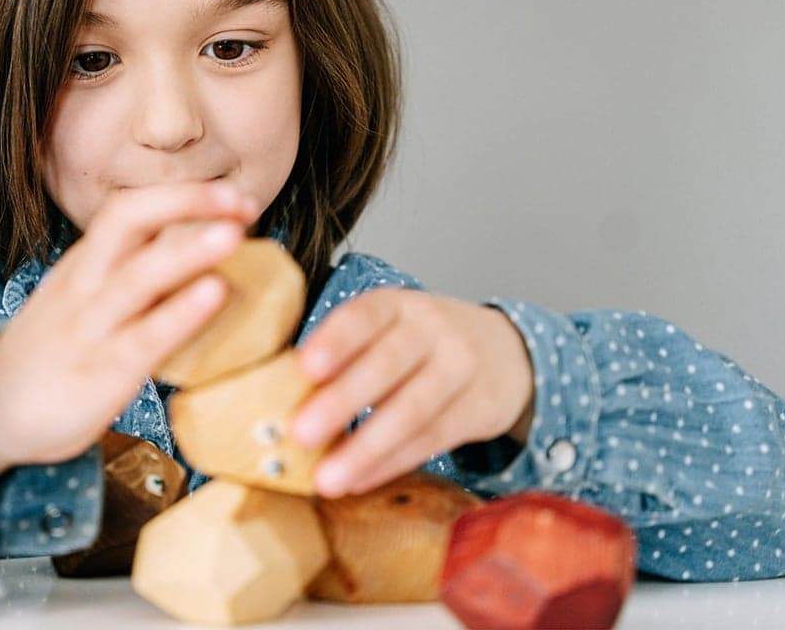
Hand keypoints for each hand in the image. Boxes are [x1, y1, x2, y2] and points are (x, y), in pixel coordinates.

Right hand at [0, 181, 258, 497]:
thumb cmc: (54, 353)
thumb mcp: (83, 301)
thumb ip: (129, 276)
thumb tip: (197, 252)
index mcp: (83, 264)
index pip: (127, 210)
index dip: (180, 195)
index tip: (231, 194)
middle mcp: (85, 284)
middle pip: (128, 221)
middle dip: (187, 202)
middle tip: (242, 200)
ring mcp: (90, 327)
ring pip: (137, 275)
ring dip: (188, 250)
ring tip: (234, 234)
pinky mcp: (99, 373)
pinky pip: (143, 337)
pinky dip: (181, 312)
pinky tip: (215, 294)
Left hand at [291, 288, 534, 496]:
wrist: (505, 352)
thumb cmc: (421, 343)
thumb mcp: (390, 327)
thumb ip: (347, 351)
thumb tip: (279, 395)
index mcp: (399, 304)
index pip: (366, 315)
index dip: (336, 340)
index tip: (305, 367)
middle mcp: (433, 330)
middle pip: (387, 365)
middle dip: (342, 401)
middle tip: (301, 433)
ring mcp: (460, 368)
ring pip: (412, 410)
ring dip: (365, 447)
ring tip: (327, 478)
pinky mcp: (477, 410)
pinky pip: (431, 439)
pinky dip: (391, 463)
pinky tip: (358, 480)